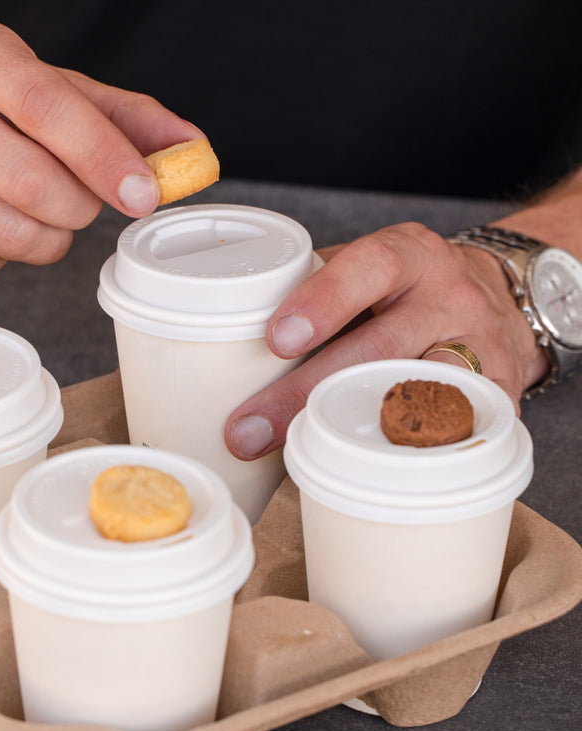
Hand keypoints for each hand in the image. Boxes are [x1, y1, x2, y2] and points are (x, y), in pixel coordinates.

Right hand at [0, 21, 201, 279]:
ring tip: (28, 209)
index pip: (49, 109)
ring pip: (14, 237)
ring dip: (46, 238)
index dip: (105, 158)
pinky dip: (2, 257)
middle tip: (75, 198)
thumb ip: (127, 121)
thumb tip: (195, 153)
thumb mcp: (55, 93)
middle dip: (78, 208)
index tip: (145, 194)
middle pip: (37, 188)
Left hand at [225, 221, 548, 459]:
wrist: (500, 300)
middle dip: (308, 393)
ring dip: (352, 433)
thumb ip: (317, 290)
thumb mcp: (373, 270)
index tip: (276, 340)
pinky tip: (363, 474)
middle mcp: (449, 297)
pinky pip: (453, 432)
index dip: (323, 302)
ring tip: (296, 461)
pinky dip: (404, 455)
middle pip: (380, 348)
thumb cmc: (408, 290)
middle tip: (249, 431)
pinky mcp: (500, 397)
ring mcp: (480, 349)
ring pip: (417, 396)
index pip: (369, 267)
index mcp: (409, 256)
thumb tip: (230, 337)